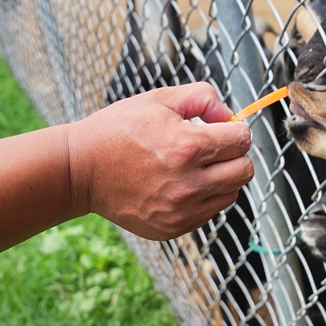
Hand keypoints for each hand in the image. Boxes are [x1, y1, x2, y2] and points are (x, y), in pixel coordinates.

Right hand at [67, 82, 253, 239]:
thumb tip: (229, 116)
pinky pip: (210, 212)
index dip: (236, 130)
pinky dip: (205, 197)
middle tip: (214, 148)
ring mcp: (181, 210)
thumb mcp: (159, 99)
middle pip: (244, 170)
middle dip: (234, 154)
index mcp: (188, 147)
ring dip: (223, 177)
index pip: (242, 140)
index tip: (224, 129)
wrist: (80, 170)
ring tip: (196, 166)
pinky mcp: (173, 227)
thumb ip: (202, 98)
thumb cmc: (119, 130)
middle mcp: (188, 183)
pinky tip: (182, 184)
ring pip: (232, 193)